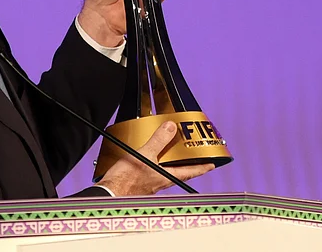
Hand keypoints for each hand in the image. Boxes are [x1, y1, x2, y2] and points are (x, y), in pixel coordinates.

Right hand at [96, 121, 214, 195]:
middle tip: (190, 155)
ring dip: (167, 163)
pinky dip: (152, 165)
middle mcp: (161, 182)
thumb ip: (158, 141)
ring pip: (165, 172)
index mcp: (167, 177)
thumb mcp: (145, 154)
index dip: (202, 167)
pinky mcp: (139, 184)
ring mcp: (150, 184)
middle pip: (179, 172)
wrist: (109, 192)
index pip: (190, 172)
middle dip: (185, 163)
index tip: (211, 164)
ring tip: (166, 152)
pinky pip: (151, 173)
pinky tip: (145, 160)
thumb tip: (171, 128)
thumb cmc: (126, 180)